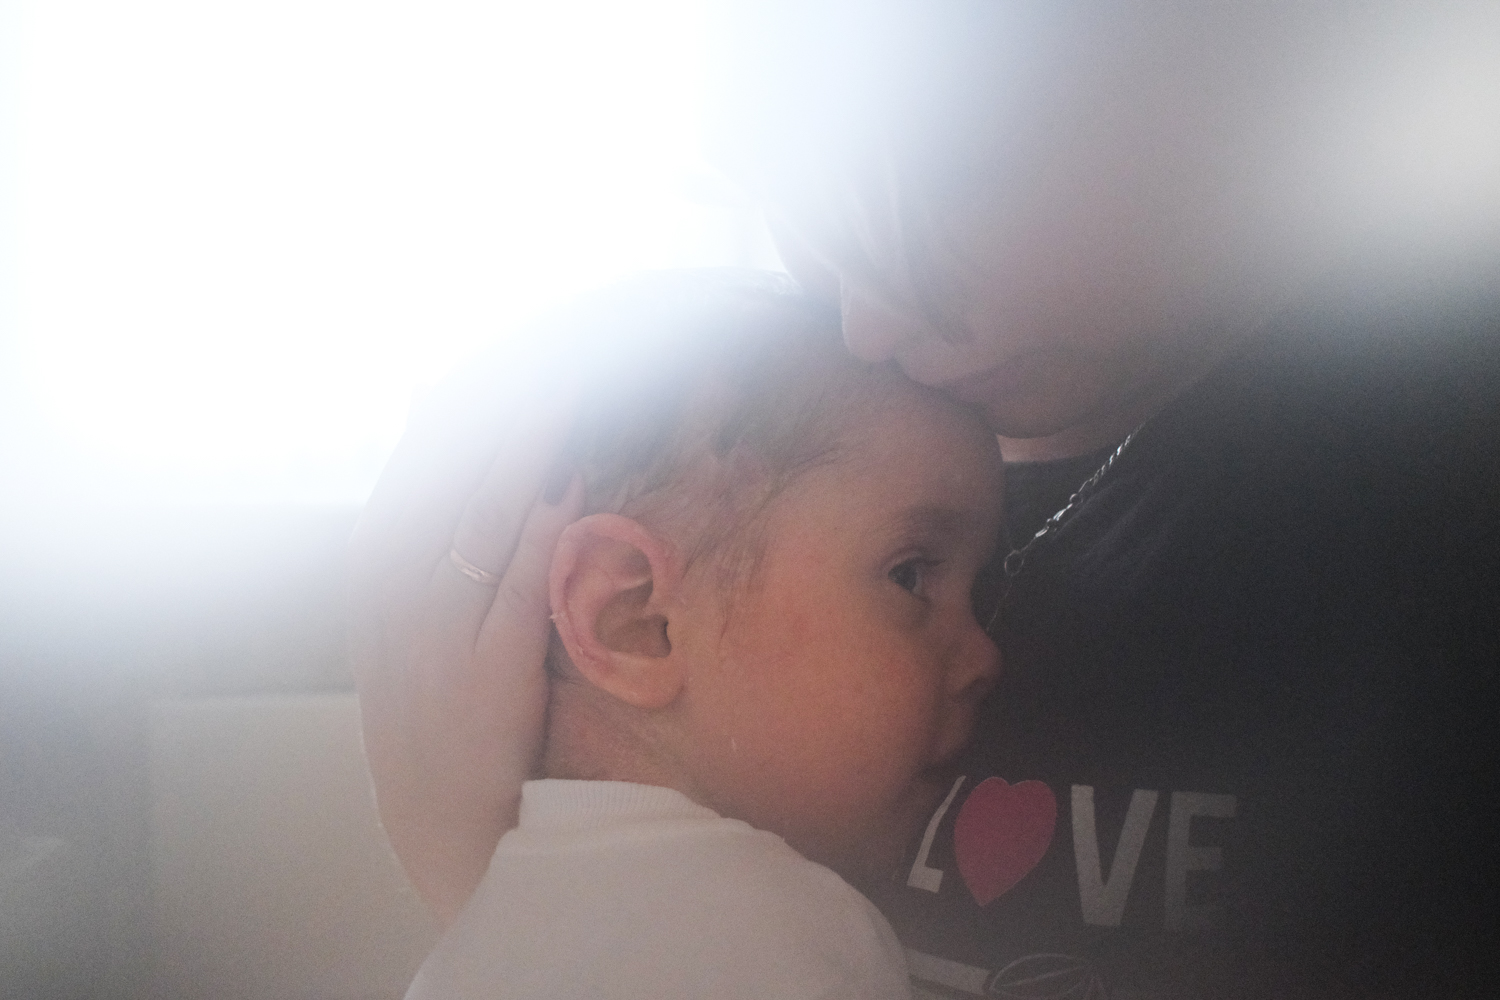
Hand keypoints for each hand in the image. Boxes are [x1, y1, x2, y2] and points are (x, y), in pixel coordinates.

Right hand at [349, 355, 581, 925]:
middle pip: (455, 466)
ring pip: (481, 517)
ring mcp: (433, 630)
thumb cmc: (437, 686)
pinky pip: (511, 594)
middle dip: (515, 398)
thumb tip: (430, 390)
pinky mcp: (479, 675)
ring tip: (576, 386)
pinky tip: (566, 491)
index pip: (431, 442)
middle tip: (578, 336)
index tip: (550, 332)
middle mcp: (395, 584)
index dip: (491, 383)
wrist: (439, 811)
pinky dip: (537, 540)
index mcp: (380, 552)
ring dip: (529, 449)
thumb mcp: (410, 591)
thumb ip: (430, 497)